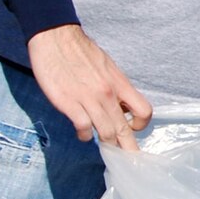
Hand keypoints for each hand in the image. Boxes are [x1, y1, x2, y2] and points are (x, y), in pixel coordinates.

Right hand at [26, 23, 152, 150]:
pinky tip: (82, 134)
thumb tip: (119, 106)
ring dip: (106, 144)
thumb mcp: (107, 67)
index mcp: (120, 84)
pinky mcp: (68, 103)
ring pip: (106, 132)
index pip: (144, 111)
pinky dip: (84, 135)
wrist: (55, 37)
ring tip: (105, 149)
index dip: (139, 124)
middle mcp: (108, 93)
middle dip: (128, 148)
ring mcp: (88, 99)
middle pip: (125, 129)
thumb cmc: (80, 52)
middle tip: (129, 161)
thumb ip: (114, 88)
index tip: (131, 128)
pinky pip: (83, 128)